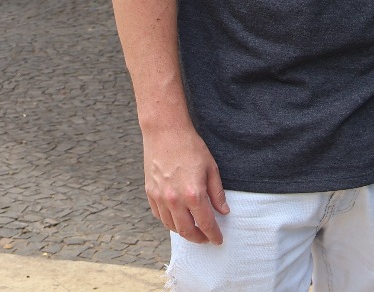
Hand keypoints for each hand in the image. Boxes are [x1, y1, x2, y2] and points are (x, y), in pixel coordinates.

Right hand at [142, 125, 229, 243]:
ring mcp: (160, 198)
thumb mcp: (211, 168)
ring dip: (183, 232)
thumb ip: (217, 193)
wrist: (165, 132)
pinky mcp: (150, 193)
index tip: (218, 240)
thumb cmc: (191, 147)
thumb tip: (223, 211)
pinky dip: (169, 222)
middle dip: (199, 238)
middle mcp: (175, 200)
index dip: (213, 235)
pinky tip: (177, 219)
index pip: (206, 224)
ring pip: (171, 226)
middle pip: (186, 231)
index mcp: (194, 194)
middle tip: (206, 238)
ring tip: (193, 230)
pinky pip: (159, 215)